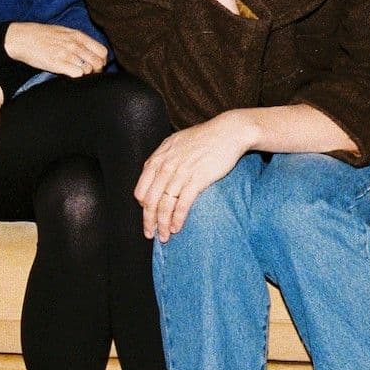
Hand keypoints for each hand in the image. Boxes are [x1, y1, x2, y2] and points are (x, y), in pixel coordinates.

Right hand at [4, 21, 107, 77]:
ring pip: (89, 69)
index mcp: (78, 36)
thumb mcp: (63, 31)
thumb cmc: (41, 35)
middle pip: (98, 62)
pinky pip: (78, 74)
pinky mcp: (58, 64)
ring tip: (78, 74)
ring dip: (86, 75)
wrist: (22, 38)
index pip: (102, 51)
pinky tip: (70, 75)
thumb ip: (77, 39)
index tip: (96, 65)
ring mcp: (67, 54)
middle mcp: (75, 44)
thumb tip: (89, 49)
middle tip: (89, 73)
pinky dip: (77, 77)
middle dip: (96, 71)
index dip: (102, 61)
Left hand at [135, 112, 253, 239]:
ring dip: (162, 224)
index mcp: (159, 158)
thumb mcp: (176, 143)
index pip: (141, 189)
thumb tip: (155, 174)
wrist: (228, 132)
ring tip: (164, 237)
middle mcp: (166, 166)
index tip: (148, 216)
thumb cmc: (204, 137)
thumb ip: (164, 158)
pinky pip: (182, 204)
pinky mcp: (197, 179)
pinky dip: (177, 219)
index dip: (143, 207)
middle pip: (150, 200)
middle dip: (149, 221)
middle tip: (150, 234)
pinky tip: (177, 228)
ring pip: (164, 205)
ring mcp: (181, 173)